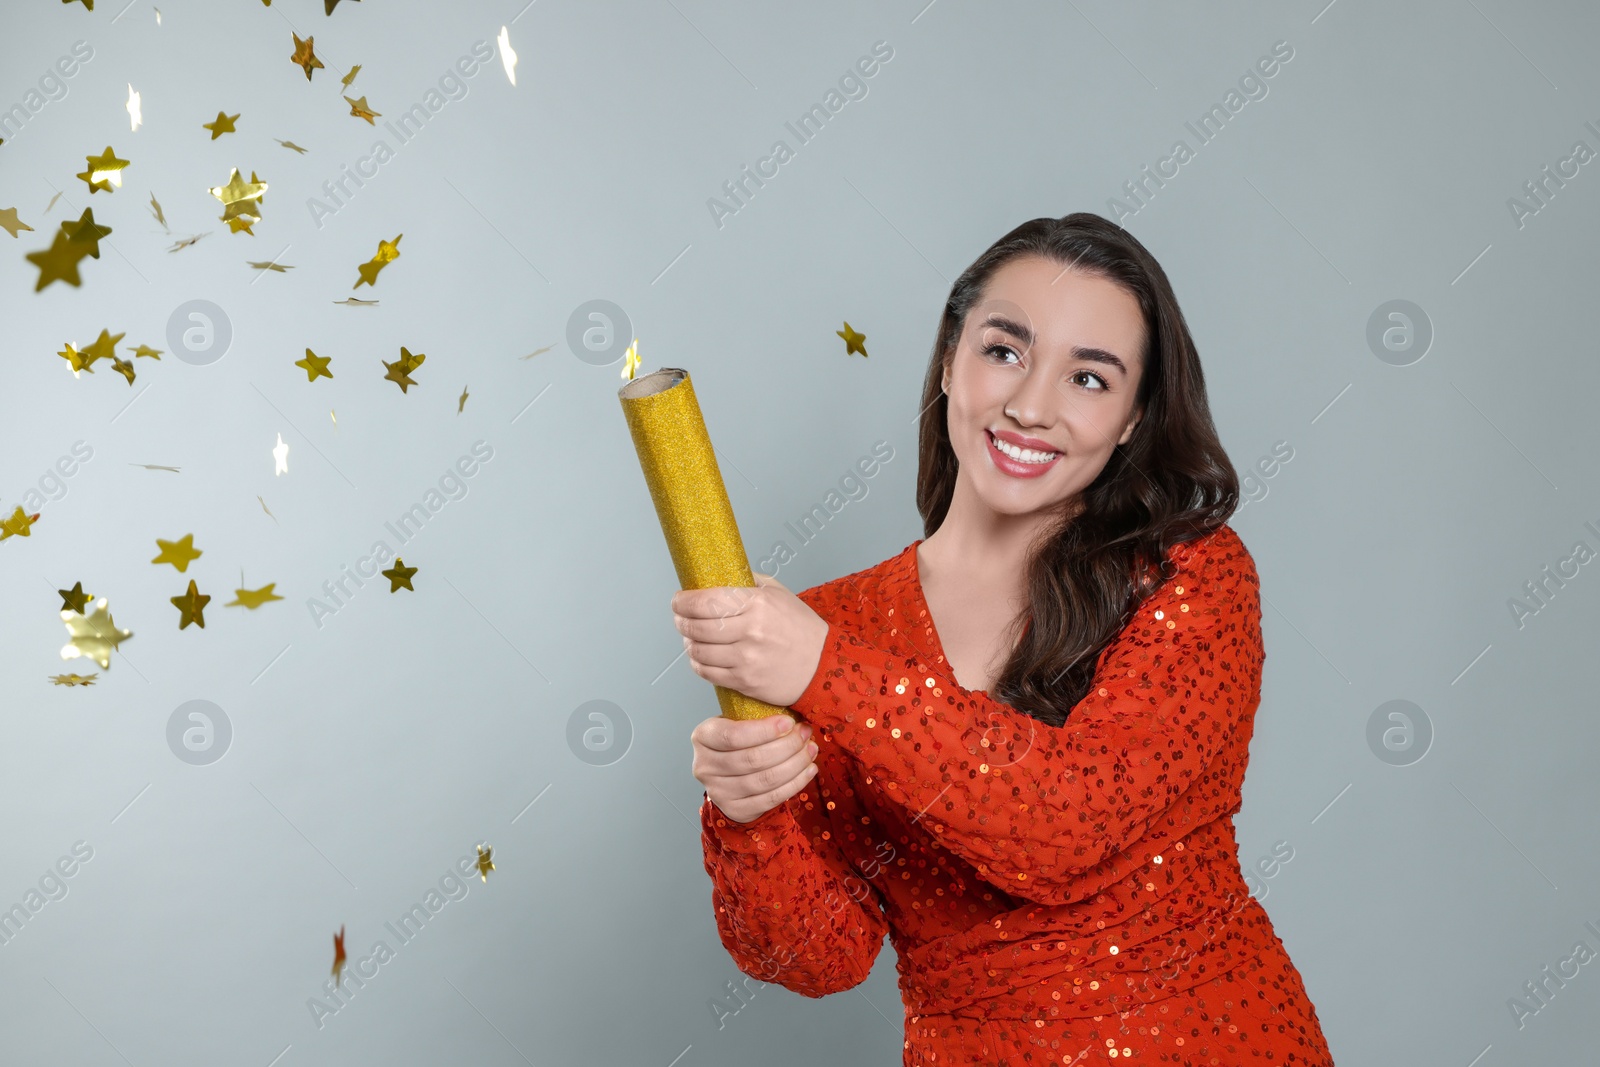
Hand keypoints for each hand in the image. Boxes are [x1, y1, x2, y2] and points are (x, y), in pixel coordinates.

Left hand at [671, 573, 829, 707]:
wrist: (823, 665)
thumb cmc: (801, 628)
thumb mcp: (779, 594)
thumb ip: (748, 582)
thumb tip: (718, 576)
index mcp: (757, 604)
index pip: (705, 601)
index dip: (683, 601)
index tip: (678, 600)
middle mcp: (749, 631)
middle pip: (696, 627)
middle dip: (681, 621)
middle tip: (680, 618)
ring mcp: (746, 659)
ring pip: (698, 651)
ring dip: (688, 643)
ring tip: (691, 638)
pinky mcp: (744, 681)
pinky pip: (707, 673)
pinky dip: (698, 663)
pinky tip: (701, 656)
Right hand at [692, 712, 817, 823]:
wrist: (728, 775)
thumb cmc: (738, 742)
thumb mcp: (737, 723)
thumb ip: (756, 718)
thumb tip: (794, 720)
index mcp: (703, 737)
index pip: (733, 735)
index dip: (764, 730)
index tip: (789, 722)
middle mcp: (704, 766)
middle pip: (752, 759)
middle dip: (787, 746)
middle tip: (806, 734)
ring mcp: (718, 791)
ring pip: (764, 780)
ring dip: (795, 764)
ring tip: (810, 750)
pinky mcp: (735, 810)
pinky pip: (770, 798)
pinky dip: (794, 784)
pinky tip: (809, 770)